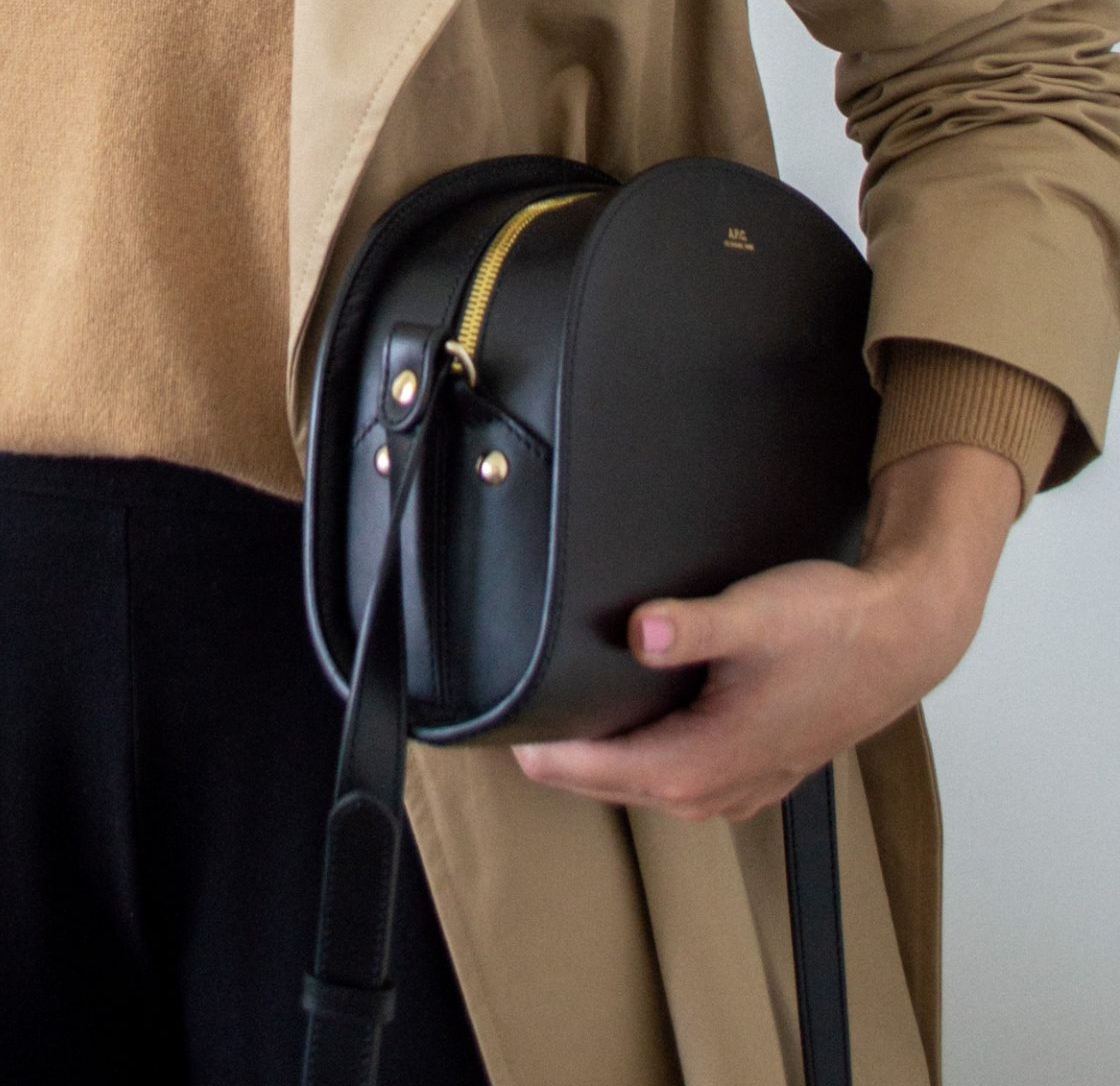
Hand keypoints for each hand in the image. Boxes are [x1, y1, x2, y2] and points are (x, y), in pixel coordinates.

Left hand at [512, 442, 1021, 821]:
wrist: (905, 638)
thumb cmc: (835, 627)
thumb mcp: (754, 616)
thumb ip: (690, 628)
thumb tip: (639, 634)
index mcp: (701, 764)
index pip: (588, 771)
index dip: (541, 749)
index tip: (502, 721)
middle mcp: (713, 791)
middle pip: (604, 786)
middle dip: (558, 756)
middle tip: (513, 712)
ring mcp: (736, 788)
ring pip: (640, 785)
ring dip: (599, 761)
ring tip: (557, 718)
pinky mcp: (752, 771)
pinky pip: (674, 778)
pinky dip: (641, 757)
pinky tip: (631, 721)